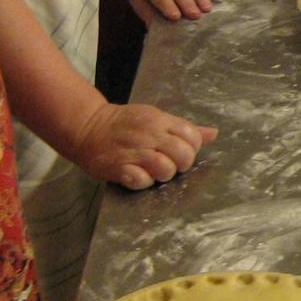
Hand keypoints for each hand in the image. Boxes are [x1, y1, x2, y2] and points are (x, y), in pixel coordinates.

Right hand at [72, 102, 217, 189]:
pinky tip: (137, 175)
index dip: (192, 148)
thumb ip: (184, 128)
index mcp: (160, 120)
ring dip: (163, 174)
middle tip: (169, 164)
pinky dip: (142, 181)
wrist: (87, 127)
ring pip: (166, 169)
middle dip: (181, 164)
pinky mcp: (118, 167)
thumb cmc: (125, 124)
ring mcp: (134, 151)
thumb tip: (212, 134)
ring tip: (152, 170)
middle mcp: (149, 134)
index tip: (180, 151)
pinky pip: (141, 180)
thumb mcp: (156, 118)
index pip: (192, 136)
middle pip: (184, 155)